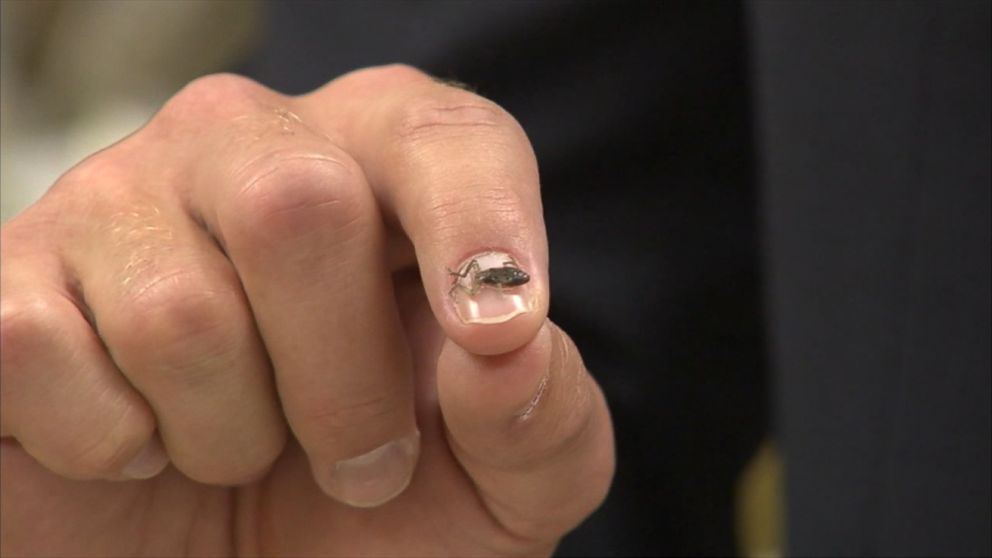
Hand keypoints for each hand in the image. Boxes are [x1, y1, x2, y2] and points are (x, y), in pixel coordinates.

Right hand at [0, 66, 613, 556]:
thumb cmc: (385, 513)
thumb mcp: (503, 486)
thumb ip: (544, 420)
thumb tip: (508, 348)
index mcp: (382, 163)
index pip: (445, 139)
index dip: (478, 230)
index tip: (496, 335)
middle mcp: (246, 146)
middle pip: (298, 208)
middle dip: (343, 380)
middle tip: (357, 457)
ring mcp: (117, 202)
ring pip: (179, 312)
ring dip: (233, 434)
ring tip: (242, 443)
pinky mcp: (11, 284)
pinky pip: (42, 354)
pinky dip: (115, 447)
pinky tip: (142, 436)